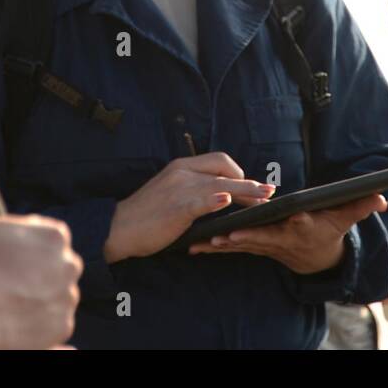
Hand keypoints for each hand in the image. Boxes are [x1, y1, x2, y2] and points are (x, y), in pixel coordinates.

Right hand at [0, 195, 83, 348]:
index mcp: (55, 235)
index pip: (48, 239)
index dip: (27, 249)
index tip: (12, 259)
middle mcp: (70, 264)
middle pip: (57, 267)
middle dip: (39, 274)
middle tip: (11, 283)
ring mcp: (68, 296)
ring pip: (57, 296)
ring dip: (41, 298)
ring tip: (12, 303)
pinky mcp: (63, 326)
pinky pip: (54, 322)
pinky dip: (40, 323)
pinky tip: (19, 320)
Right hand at [104, 153, 275, 262]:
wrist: (119, 227)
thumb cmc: (146, 214)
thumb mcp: (170, 191)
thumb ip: (193, 188)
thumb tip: (221, 195)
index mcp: (182, 167)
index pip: (219, 160)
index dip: (239, 173)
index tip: (252, 186)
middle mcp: (183, 172)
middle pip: (224, 171)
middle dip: (250, 183)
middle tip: (268, 193)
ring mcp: (179, 188)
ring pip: (220, 185)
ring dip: (245, 192)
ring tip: (262, 199)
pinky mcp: (176, 207)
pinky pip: (200, 200)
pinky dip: (214, 199)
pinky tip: (226, 201)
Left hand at [189, 193, 387, 274]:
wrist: (317, 260)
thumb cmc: (329, 231)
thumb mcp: (346, 217)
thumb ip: (361, 206)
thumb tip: (382, 199)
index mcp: (301, 228)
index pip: (293, 225)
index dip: (283, 224)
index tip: (276, 221)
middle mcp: (281, 238)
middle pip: (261, 237)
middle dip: (244, 237)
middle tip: (226, 235)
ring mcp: (266, 245)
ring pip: (242, 244)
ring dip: (222, 244)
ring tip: (202, 242)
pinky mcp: (254, 246)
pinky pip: (232, 247)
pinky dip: (215, 246)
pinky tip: (195, 245)